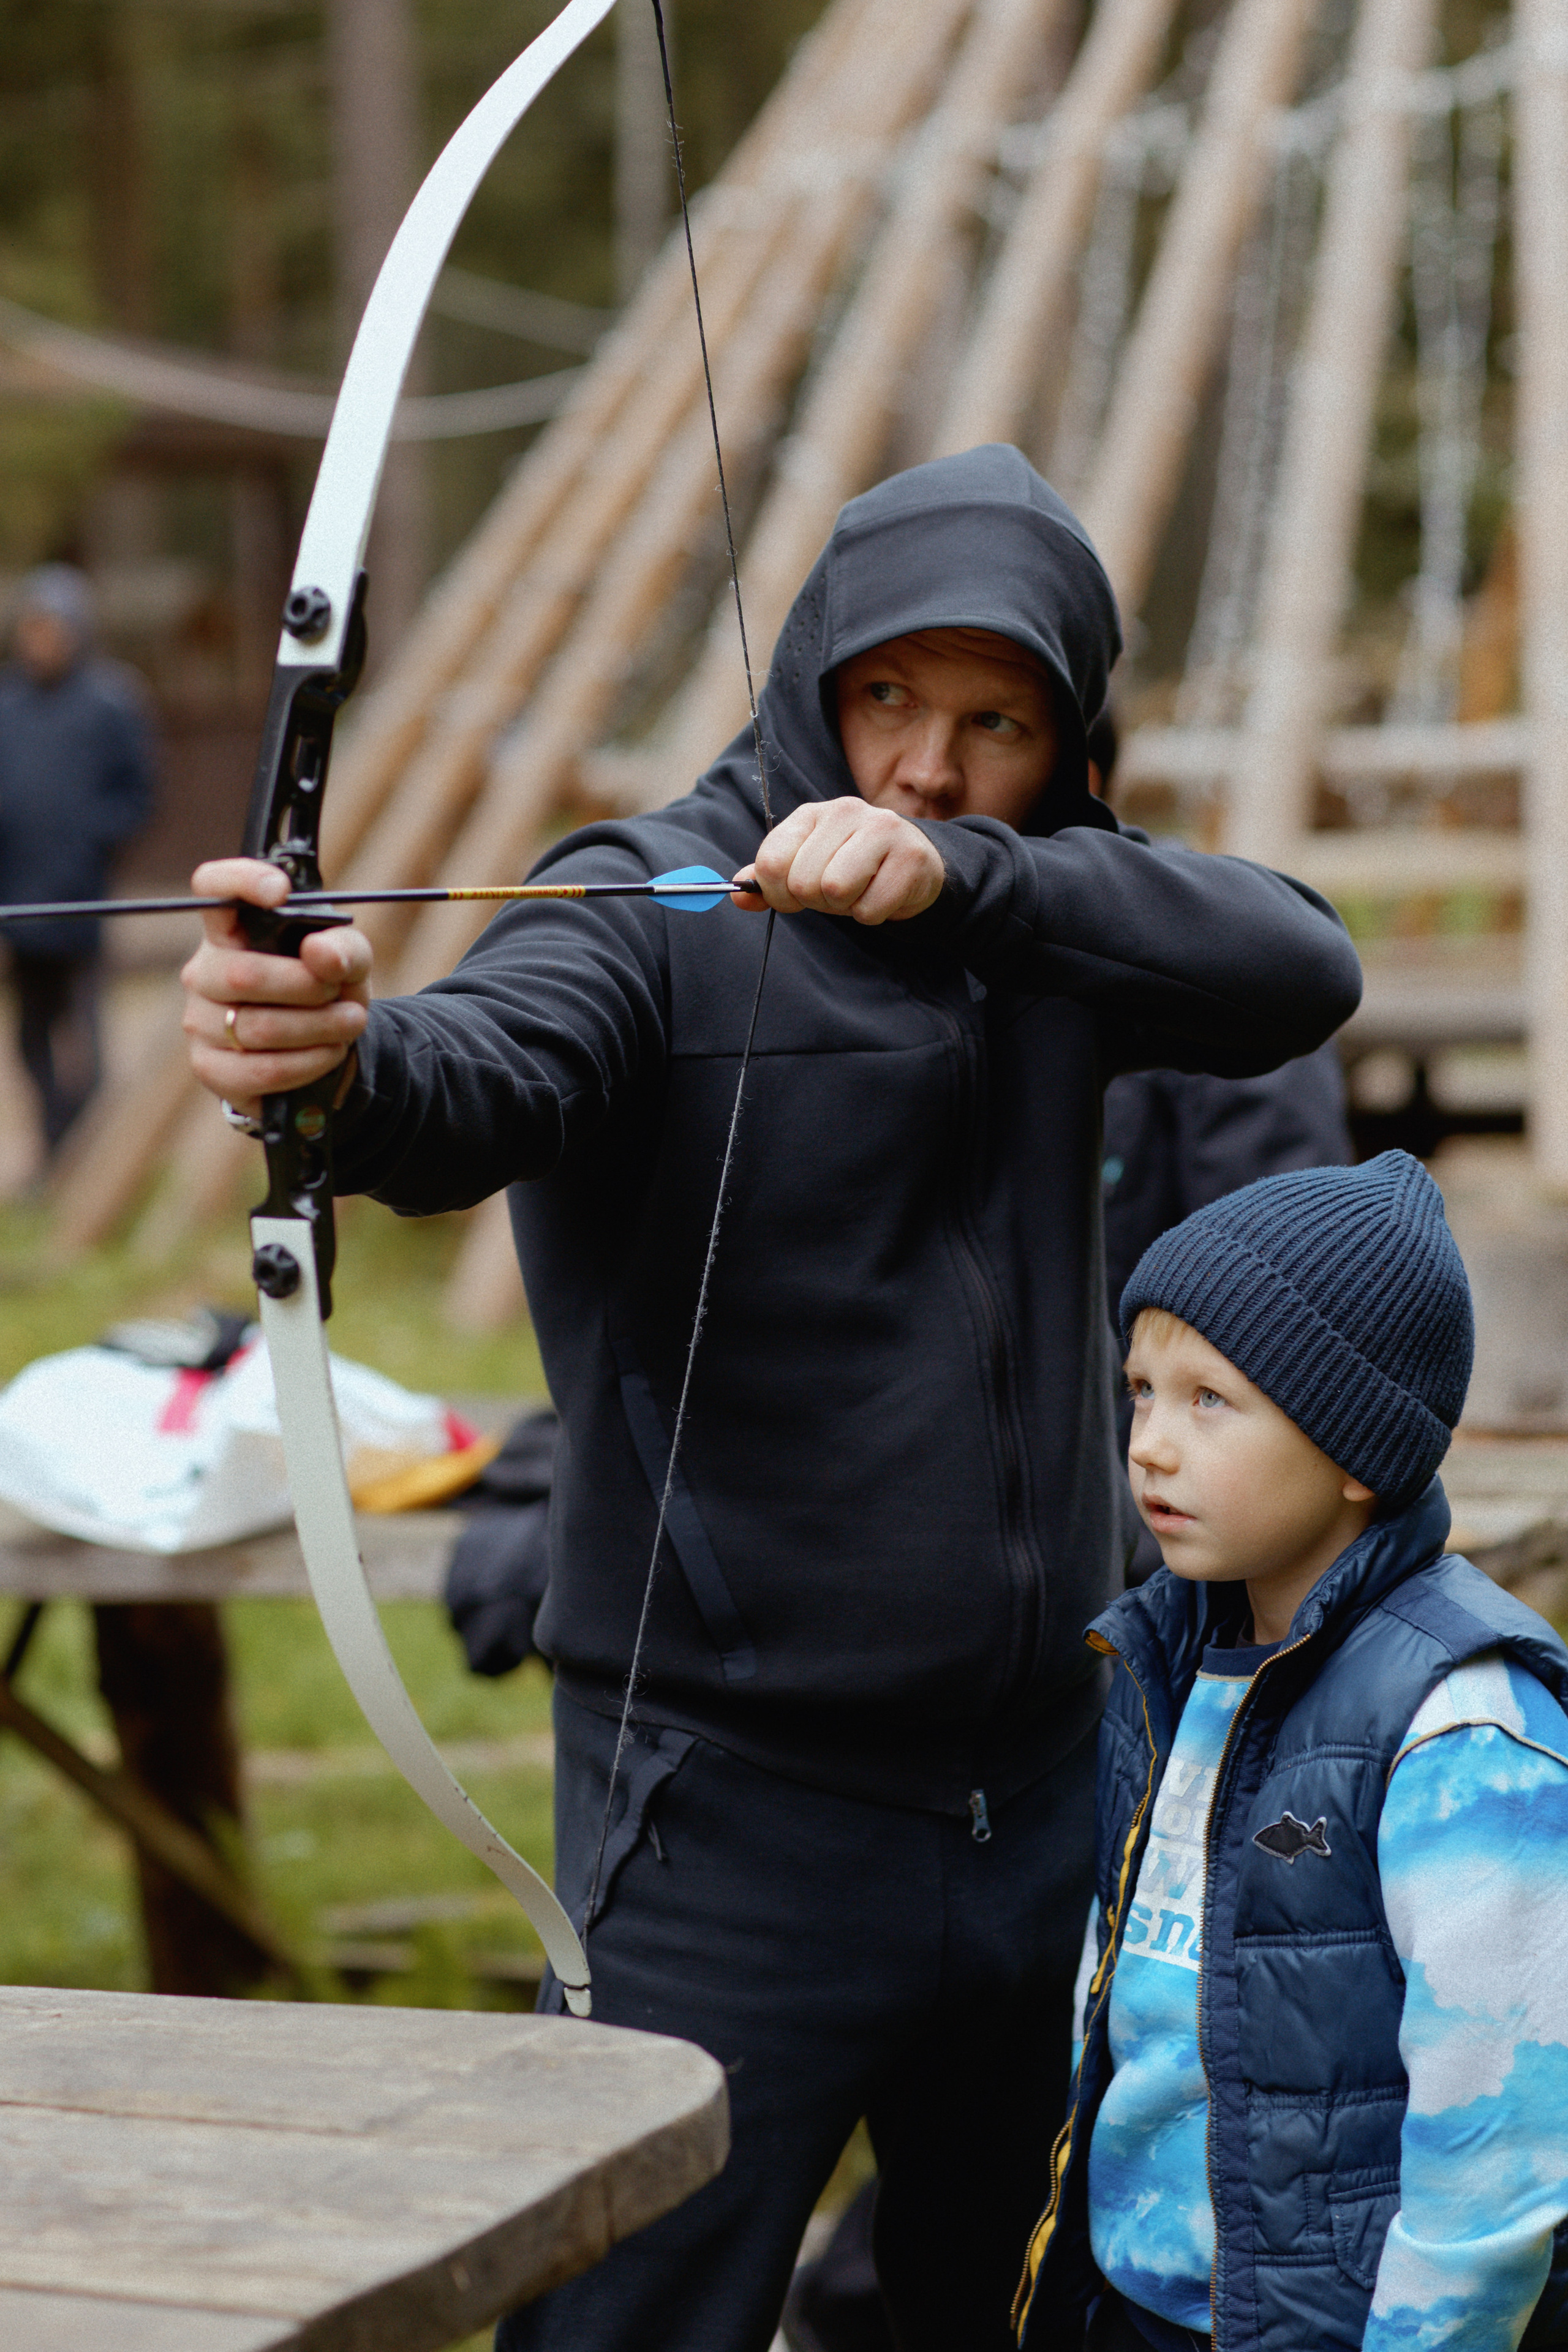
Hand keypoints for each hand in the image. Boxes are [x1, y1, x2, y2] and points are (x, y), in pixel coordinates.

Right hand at [181, 858, 372, 1114]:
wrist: (324, 1052)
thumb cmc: (326, 992)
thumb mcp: (350, 964)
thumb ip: (345, 949)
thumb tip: (320, 951)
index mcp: (232, 932)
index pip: (213, 889)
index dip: (240, 882)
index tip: (280, 892)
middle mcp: (205, 972)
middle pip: (243, 975)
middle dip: (307, 987)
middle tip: (341, 993)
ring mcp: (201, 1021)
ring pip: (257, 1028)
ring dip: (319, 1028)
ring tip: (349, 1023)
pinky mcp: (210, 1067)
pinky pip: (261, 1069)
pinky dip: (308, 1063)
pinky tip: (330, 1053)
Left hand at [733, 797, 945, 924]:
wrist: (914, 865)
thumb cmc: (851, 868)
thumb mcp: (805, 869)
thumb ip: (769, 881)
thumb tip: (738, 896)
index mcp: (811, 814)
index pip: (770, 861)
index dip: (777, 893)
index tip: (794, 897)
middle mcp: (844, 811)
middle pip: (803, 881)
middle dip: (816, 901)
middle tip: (835, 893)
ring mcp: (881, 829)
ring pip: (836, 891)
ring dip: (844, 907)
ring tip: (858, 891)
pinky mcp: (910, 856)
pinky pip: (870, 909)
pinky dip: (872, 914)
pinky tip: (881, 894)